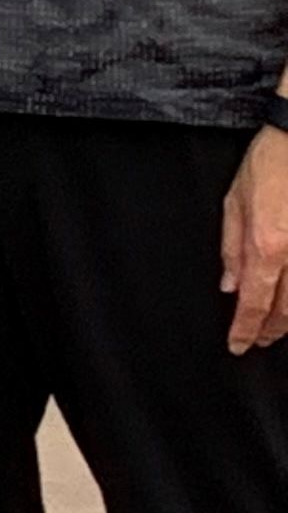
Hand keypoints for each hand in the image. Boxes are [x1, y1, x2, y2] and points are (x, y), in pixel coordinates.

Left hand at [225, 128, 287, 351]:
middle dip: (270, 331)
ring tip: (275, 329)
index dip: (246, 328)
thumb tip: (230, 286)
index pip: (255, 302)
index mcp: (266, 246)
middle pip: (286, 310)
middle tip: (257, 341)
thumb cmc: (265, 168)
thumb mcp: (233, 204)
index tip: (238, 345)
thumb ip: (231, 249)